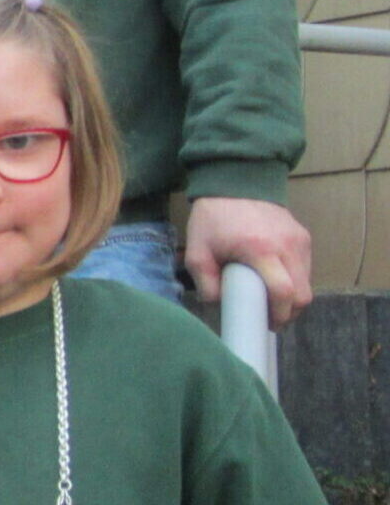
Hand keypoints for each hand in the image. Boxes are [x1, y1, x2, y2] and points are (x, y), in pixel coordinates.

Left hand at [184, 196, 312, 328]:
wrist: (234, 180)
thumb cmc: (213, 218)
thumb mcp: (197, 251)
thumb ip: (206, 283)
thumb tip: (220, 306)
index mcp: (260, 250)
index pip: (284, 292)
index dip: (279, 314)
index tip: (267, 324)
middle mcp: (287, 246)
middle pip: (302, 294)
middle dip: (289, 312)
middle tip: (270, 317)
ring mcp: (300, 240)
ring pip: (307, 283)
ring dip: (293, 296)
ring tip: (270, 298)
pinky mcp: (304, 236)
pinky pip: (305, 268)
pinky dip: (294, 279)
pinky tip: (274, 278)